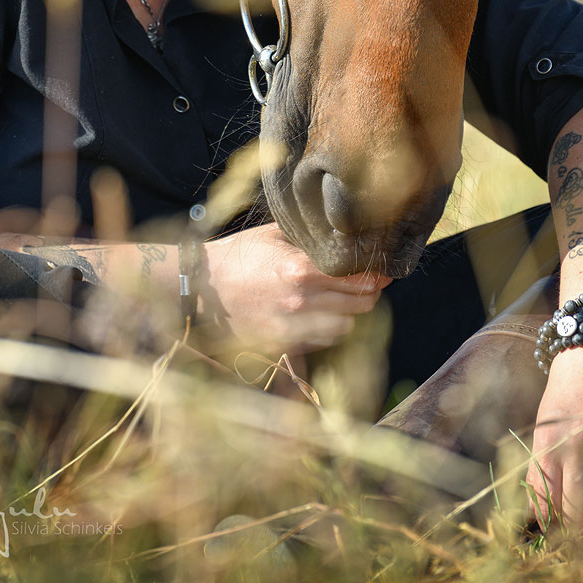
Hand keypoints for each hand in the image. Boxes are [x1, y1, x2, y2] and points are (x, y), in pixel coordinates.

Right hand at [202, 223, 390, 352]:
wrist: (201, 288)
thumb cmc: (238, 256)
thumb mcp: (274, 235)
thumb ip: (310, 238)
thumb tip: (345, 234)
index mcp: (299, 270)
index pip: (358, 279)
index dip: (376, 274)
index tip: (382, 269)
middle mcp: (299, 302)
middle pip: (359, 306)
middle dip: (369, 293)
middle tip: (370, 283)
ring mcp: (291, 329)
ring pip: (345, 328)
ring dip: (349, 314)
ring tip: (342, 299)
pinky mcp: (281, 347)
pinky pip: (320, 341)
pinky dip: (327, 329)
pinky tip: (320, 314)